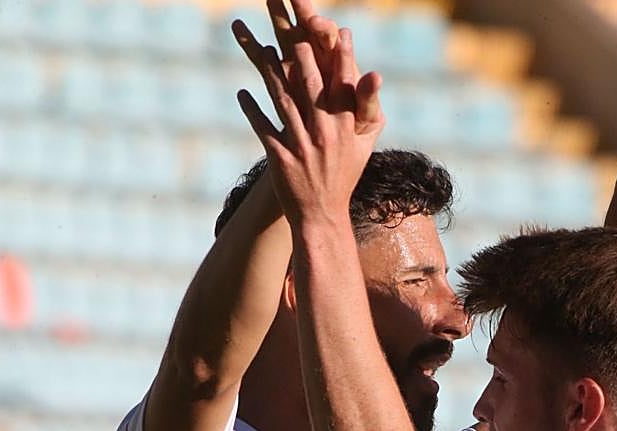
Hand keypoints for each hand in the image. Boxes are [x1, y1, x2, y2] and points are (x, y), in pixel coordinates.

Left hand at [233, 4, 383, 226]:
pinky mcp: (280, 157)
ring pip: (284, 102)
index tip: (340, 31)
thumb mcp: (362, 145)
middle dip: (303, 56)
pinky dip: (252, 109)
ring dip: (271, 74)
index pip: (344, 85)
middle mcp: (325, 133)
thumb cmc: (343, 175)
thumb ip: (364, 109)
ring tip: (261, 50)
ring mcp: (302, 145)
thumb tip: (374, 72)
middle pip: (312, 86)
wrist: (322, 215)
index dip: (342, 57)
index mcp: (346, 128)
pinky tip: (241, 92)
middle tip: (294, 29)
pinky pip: (263, 128)